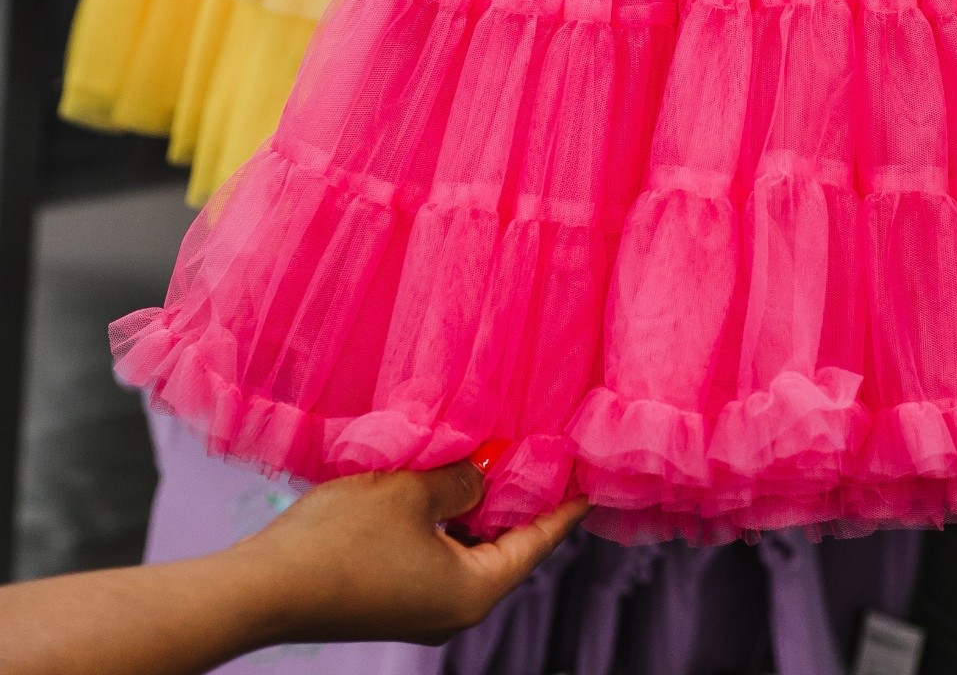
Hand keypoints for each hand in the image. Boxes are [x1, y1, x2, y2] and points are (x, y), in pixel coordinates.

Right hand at [246, 462, 588, 646]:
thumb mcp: (414, 490)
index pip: (536, 544)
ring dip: (474, 503)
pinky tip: (438, 478)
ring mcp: (419, 607)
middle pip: (503, 547)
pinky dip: (444, 517)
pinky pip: (434, 552)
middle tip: (537, 449)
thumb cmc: (343, 539)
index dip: (562, 506)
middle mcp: (453, 609)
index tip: (589, 481)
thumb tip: (482, 473)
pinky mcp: (389, 598)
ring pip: (465, 547)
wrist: (265, 587)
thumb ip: (461, 477)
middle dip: (515, 497)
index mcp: (472, 593)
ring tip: (488, 452)